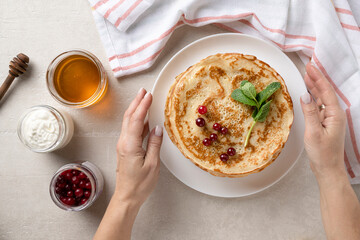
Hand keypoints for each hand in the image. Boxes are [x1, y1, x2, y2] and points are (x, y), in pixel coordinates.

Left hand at [115, 88, 162, 205]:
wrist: (127, 197)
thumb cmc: (140, 184)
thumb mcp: (152, 165)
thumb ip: (154, 144)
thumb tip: (157, 128)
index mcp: (129, 145)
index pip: (136, 120)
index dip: (143, 106)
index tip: (149, 95)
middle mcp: (123, 142)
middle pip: (129, 117)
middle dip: (136, 102)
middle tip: (143, 91)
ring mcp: (123, 145)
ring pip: (128, 123)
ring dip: (135, 109)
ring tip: (143, 99)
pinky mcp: (125, 149)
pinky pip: (131, 130)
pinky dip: (137, 121)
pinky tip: (144, 119)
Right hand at [300, 62, 346, 177]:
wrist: (328, 168)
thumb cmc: (322, 153)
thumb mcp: (313, 132)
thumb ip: (310, 112)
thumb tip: (305, 95)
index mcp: (335, 115)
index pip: (325, 91)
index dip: (318, 78)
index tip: (310, 67)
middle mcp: (335, 115)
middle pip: (325, 92)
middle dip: (316, 79)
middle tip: (308, 67)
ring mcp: (330, 119)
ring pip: (322, 99)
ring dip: (315, 87)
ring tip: (307, 77)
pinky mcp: (325, 124)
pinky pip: (319, 107)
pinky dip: (313, 99)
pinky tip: (308, 95)